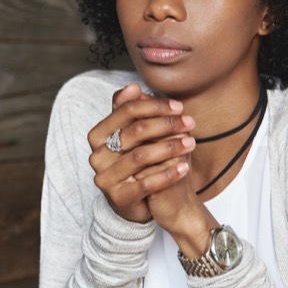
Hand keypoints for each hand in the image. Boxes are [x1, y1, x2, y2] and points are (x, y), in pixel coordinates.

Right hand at [87, 84, 194, 222]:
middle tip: (190, 123)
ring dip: (171, 147)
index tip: (179, 107)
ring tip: (191, 143)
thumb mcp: (132, 135)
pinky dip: (168, 174)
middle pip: (135, 131)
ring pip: (141, 156)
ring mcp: (105, 178)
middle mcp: (96, 155)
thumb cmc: (135, 163)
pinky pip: (146, 183)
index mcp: (97, 135)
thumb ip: (129, 111)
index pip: (126, 111)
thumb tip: (133, 86)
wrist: (134, 202)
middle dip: (167, 124)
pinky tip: (184, 167)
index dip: (154, 106)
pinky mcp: (118, 197)